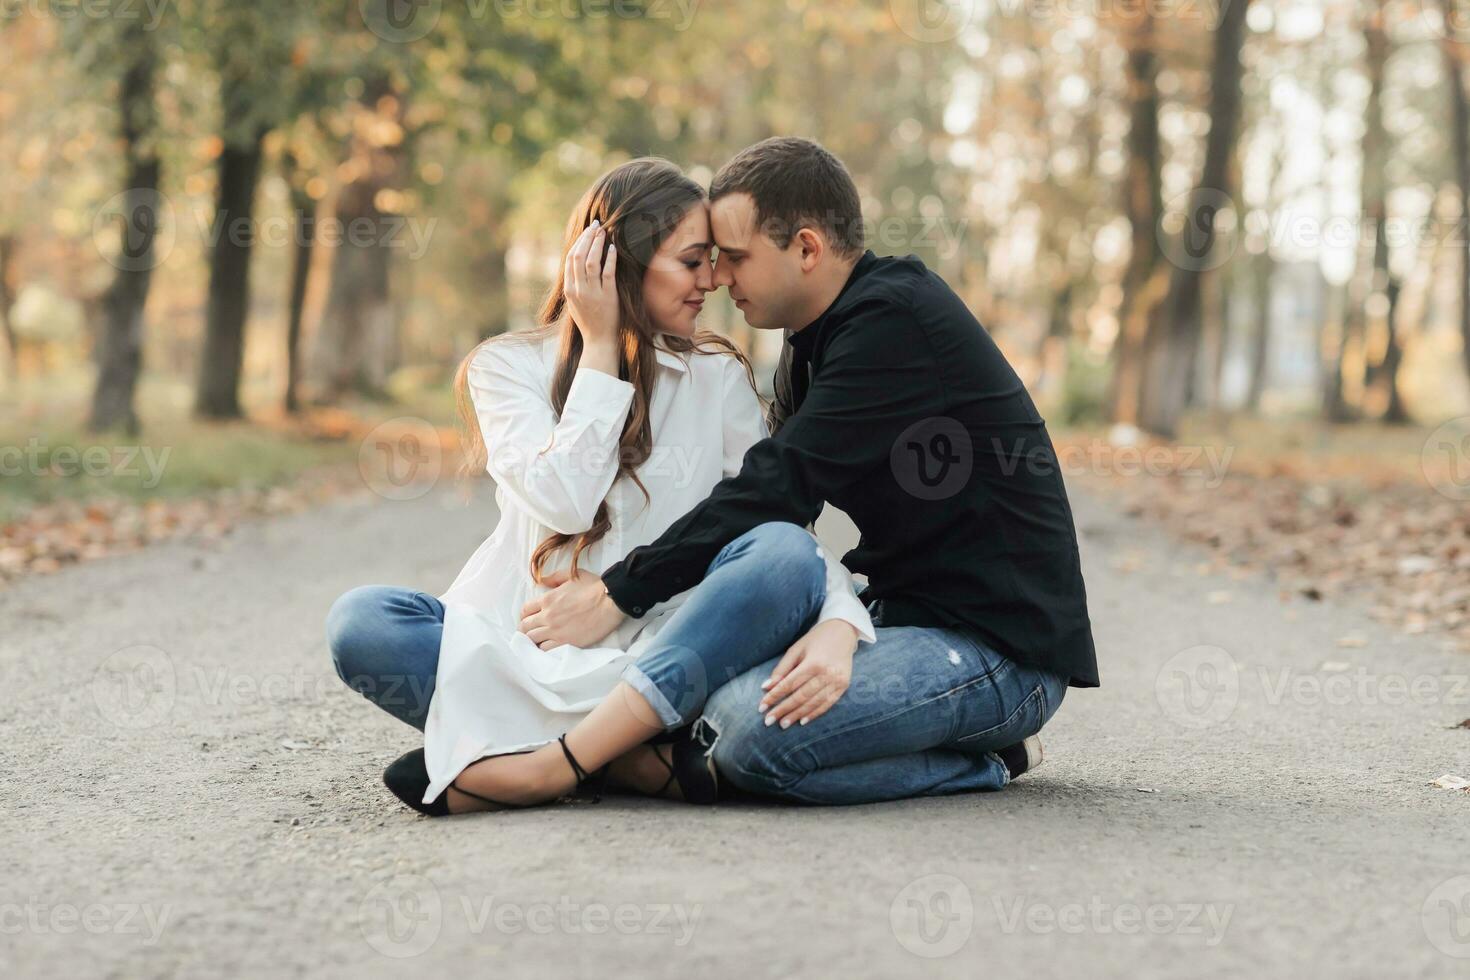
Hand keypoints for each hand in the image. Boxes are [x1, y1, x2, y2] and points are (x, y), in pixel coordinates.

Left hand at [518, 569, 625, 650]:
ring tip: (538, 640)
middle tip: (531, 631)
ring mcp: (555, 631)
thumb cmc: (594, 587)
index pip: (525, 610)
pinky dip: (543, 649)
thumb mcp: (572, 575)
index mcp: (548, 599)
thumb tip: (542, 581)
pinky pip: (545, 650)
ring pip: (532, 640)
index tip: (529, 618)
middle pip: (525, 626)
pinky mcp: (566, 642)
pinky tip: (547, 647)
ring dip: (533, 640)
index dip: (524, 615)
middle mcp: (547, 616)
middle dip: (525, 629)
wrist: (610, 602)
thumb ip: (554, 577)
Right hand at [563, 220, 619, 347]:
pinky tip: (613, 248)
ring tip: (604, 233)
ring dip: (597, 244)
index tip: (587, 231)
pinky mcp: (607, 297)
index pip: (570, 259)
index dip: (579, 242)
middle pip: (578, 256)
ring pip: (591, 262)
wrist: (599, 340)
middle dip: (587, 238)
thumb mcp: (575, 302)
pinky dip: (609, 258)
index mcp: (569, 289)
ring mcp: (592, 293)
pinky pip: (607, 273)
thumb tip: (577, 263)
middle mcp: (578, 289)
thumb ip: (575, 283)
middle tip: (596, 225)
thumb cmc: (589, 320)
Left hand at [758, 620, 858, 728]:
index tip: (762, 707)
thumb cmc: (815, 640)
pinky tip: (802, 721)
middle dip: (783, 710)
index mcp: (812, 663)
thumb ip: (782, 669)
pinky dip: (814, 714)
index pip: (789, 684)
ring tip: (783, 723)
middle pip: (800, 697)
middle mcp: (826, 673)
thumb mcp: (796, 650)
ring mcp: (837, 681)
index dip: (774, 697)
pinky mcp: (844, 686)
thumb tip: (766, 687)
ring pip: (813, 703)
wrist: (843, 632)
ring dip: (796, 715)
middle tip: (768, 721)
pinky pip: (827, 704)